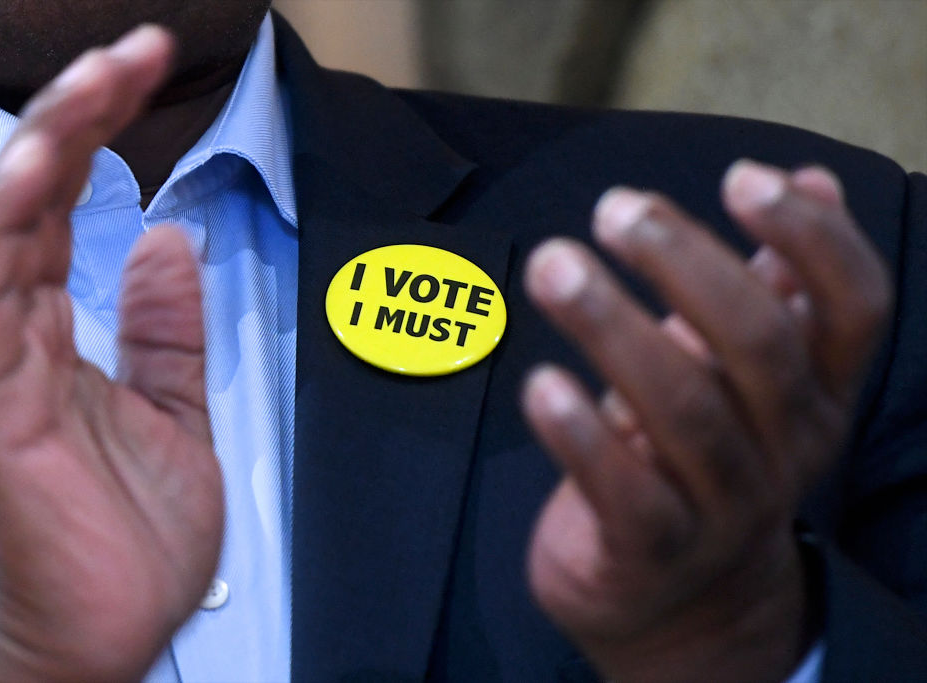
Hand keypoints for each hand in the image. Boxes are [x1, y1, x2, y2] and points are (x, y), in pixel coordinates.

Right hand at [0, 26, 223, 682]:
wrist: (97, 635)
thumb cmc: (122, 537)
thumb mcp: (170, 409)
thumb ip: (162, 328)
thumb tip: (168, 244)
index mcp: (48, 330)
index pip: (68, 204)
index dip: (103, 130)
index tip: (149, 70)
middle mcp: (9, 332)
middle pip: (34, 193)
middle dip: (83, 110)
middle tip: (133, 47)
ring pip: (7, 223)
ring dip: (51, 142)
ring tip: (97, 75)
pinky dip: (10, 219)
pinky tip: (37, 163)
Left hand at [521, 161, 890, 681]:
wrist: (680, 605)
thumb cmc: (701, 460)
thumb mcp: (744, 378)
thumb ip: (775, 286)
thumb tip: (813, 179)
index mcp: (817, 393)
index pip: (853, 307)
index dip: (811, 237)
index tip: (743, 177)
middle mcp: (786, 448)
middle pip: (760, 345)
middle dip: (686, 265)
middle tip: (615, 209)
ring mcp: (724, 506)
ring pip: (686, 410)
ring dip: (615, 328)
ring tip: (556, 267)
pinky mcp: (653, 551)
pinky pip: (625, 492)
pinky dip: (581, 436)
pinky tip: (541, 384)